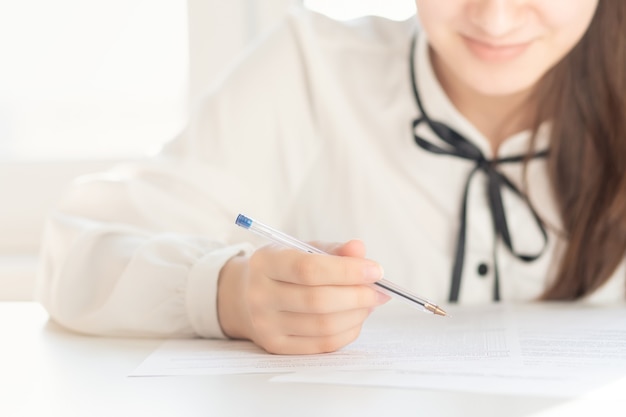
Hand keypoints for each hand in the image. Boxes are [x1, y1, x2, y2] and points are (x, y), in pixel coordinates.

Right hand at [217, 239, 388, 353]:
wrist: (247, 296)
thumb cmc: (284, 268)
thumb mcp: (302, 250)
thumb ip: (333, 250)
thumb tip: (359, 249)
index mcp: (265, 262)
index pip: (309, 269)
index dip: (347, 271)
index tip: (376, 270)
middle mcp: (260, 295)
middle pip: (318, 301)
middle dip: (358, 296)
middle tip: (380, 290)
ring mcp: (266, 324)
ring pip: (323, 326)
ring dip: (357, 314)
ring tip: (370, 302)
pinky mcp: (276, 346)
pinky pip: (322, 344)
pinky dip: (348, 331)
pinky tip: (356, 318)